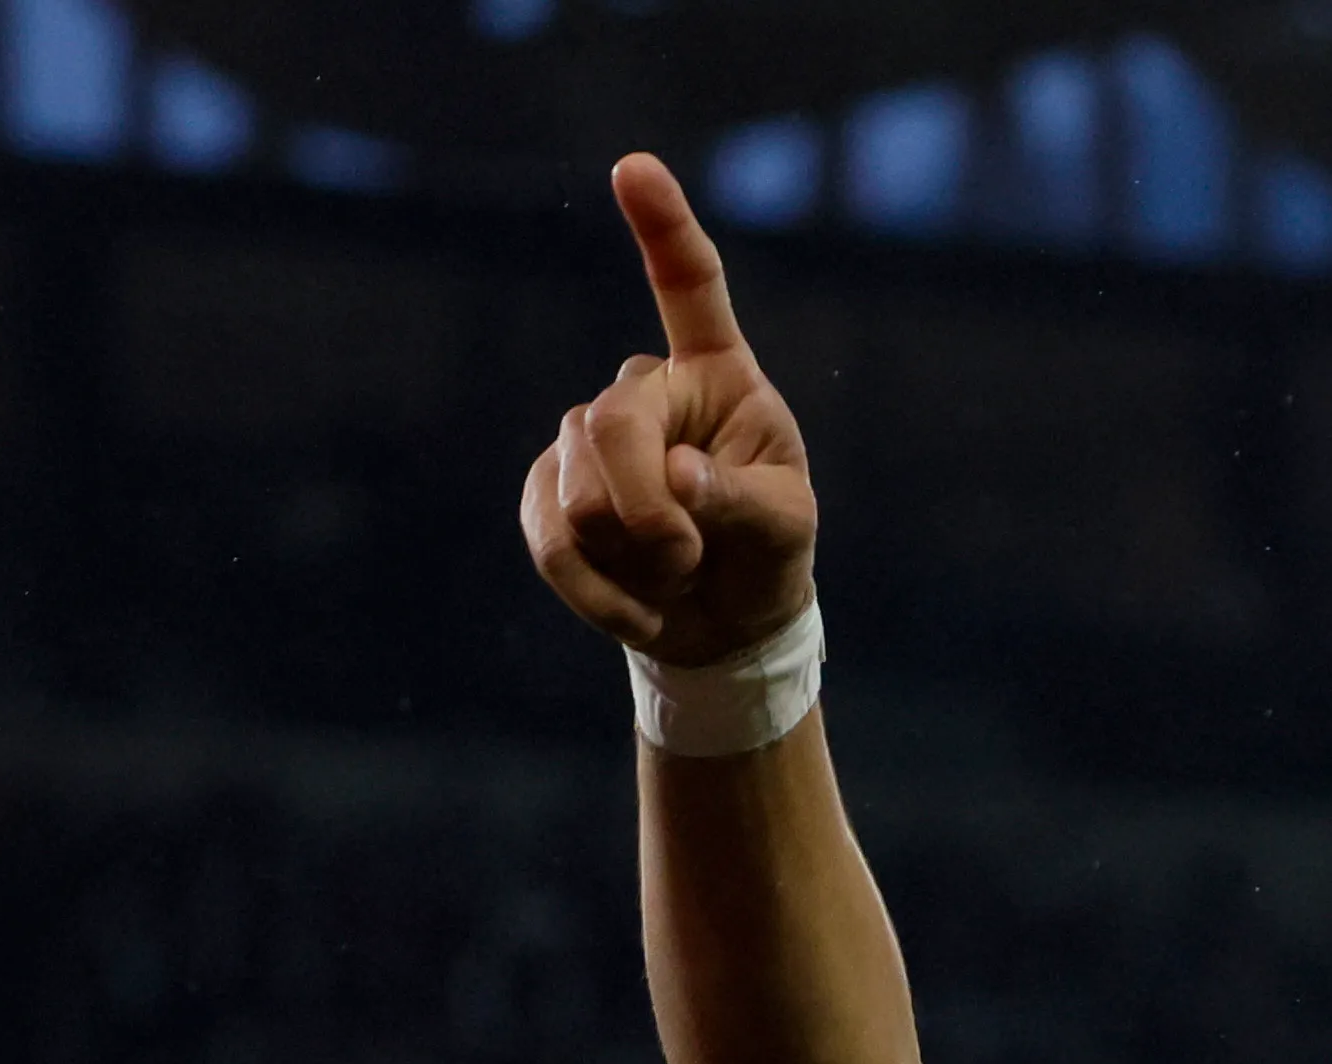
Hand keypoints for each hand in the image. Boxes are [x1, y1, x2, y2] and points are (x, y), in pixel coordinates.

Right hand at [521, 154, 821, 666]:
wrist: (720, 627)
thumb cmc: (766, 557)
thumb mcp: (784, 532)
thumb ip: (741, 503)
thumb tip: (674, 478)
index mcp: (719, 375)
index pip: (690, 289)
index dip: (662, 229)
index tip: (634, 168)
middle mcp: (647, 391)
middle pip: (609, 425)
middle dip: (647, 511)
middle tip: (689, 558)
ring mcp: (586, 439)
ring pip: (577, 492)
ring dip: (633, 559)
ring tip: (674, 575)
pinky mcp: (546, 492)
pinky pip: (550, 539)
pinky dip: (597, 593)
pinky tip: (637, 608)